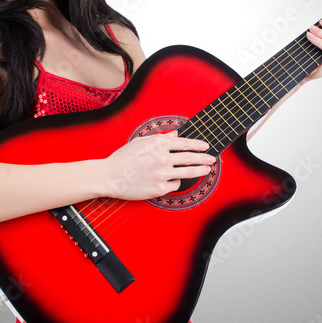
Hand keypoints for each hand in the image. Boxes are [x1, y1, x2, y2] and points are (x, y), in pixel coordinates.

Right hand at [100, 131, 214, 199]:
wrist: (109, 176)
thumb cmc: (123, 158)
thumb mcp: (141, 142)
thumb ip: (160, 138)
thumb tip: (175, 134)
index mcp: (158, 144)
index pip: (184, 143)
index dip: (198, 145)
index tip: (206, 146)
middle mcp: (162, 158)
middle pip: (190, 158)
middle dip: (204, 158)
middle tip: (212, 158)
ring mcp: (162, 174)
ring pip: (187, 172)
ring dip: (200, 170)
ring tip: (206, 170)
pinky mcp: (159, 188)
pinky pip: (175, 185)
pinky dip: (176, 182)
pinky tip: (174, 181)